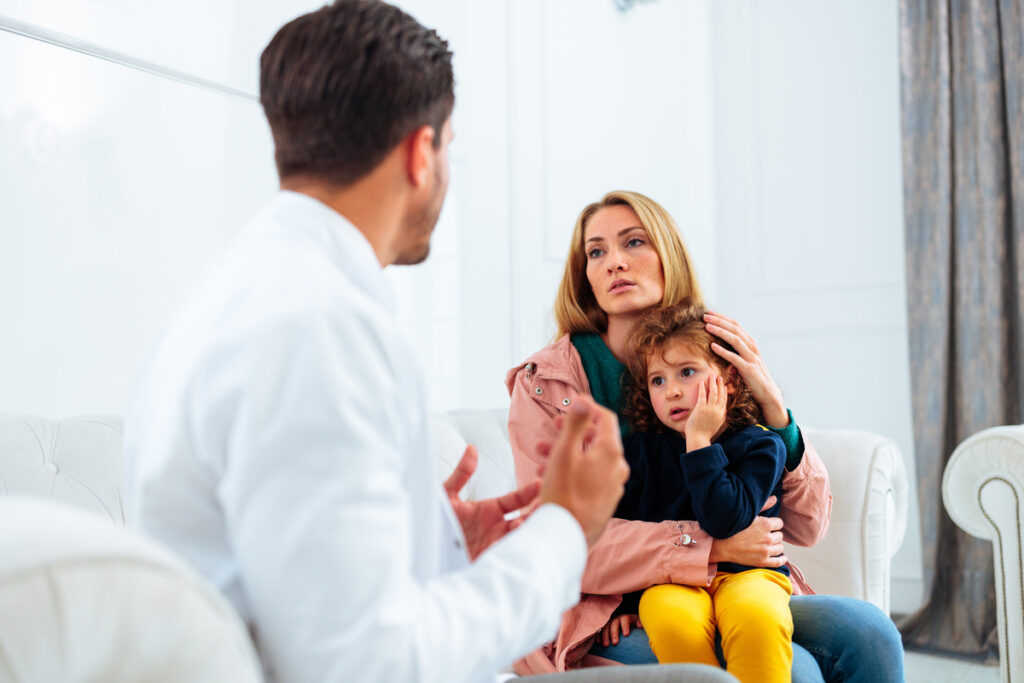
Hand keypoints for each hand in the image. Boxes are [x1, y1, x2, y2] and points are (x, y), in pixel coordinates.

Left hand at [444, 445, 541, 559]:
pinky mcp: (492, 561)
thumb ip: (461, 474)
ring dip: (528, 530)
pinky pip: (510, 555)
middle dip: (538, 512)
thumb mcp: (447, 496)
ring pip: (522, 536)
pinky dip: (516, 549)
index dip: (529, 492)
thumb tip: (471, 448)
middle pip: (527, 517)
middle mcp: (498, 527)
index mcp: (491, 510)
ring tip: (526, 525)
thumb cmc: (436, 521)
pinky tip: (516, 544)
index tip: (539, 483)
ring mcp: (497, 544)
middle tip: (546, 505)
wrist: (425, 550)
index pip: (517, 499)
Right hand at [537, 395, 629, 547]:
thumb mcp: (564, 452)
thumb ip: (575, 423)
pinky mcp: (605, 501)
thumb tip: (583, 399)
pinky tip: (551, 476)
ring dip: (568, 452)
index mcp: (611, 452)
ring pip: (591, 459)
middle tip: (553, 429)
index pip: (605, 418)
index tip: (570, 408)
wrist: (567, 538)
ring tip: (542, 456)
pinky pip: (591, 477)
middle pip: (597, 439)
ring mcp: (613, 486)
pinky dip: (574, 470)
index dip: (587, 408)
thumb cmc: (563, 494)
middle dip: (572, 432)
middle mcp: (618, 467)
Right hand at [600, 614, 642, 646]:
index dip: (625, 626)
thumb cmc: (634, 624)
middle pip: (614, 624)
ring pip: (606, 628)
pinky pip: (600, 631)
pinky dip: (599, 636)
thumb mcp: (638, 622)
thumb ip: (640, 623)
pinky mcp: (605, 628)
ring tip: (606, 645)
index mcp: (626, 617)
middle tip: (615, 643)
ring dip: (605, 636)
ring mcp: (610, 623)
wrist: (627, 624)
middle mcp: (616, 619)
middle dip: (614, 634)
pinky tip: (598, 642)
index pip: (625, 619)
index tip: (626, 635)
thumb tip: (640, 625)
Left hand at [683, 376, 726, 449]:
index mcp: (721, 414)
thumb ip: (720, 417)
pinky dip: (703, 388)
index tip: (724, 386)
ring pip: (713, 393)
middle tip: (719, 377)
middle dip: (720, 384)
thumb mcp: (717, 424)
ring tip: (712, 376)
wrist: (699, 438)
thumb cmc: (705, 433)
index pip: (724, 400)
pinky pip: (703, 395)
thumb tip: (722, 411)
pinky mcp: (701, 408)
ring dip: (713, 383)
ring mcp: (709, 409)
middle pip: (720, 394)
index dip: (724, 392)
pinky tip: (702, 382)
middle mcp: (717, 410)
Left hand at [704, 311, 788, 428]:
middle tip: (705, 316)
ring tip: (707, 326)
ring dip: (720, 332)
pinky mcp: (749, 370)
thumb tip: (720, 344)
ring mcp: (752, 358)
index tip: (709, 314)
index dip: (723, 318)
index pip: (736, 326)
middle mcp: (752, 348)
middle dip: (719, 321)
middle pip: (735, 329)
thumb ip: (736, 352)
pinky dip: (723, 351)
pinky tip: (712, 346)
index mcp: (751, 344)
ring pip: (735, 340)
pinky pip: (734, 358)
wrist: (768, 394)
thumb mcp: (745, 361)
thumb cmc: (754, 377)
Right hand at [707, 496, 786, 566]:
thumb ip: (763, 505)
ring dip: (776, 545)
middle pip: (780, 535)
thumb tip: (775, 498)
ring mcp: (765, 551)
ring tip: (769, 544)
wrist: (720, 545)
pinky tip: (781, 557)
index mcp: (765, 524)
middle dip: (774, 534)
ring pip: (780, 547)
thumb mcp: (747, 514)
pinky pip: (778, 562)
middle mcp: (768, 537)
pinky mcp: (762, 561)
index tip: (768, 526)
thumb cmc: (731, 528)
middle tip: (766, 535)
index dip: (774, 524)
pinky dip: (781, 559)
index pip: (779, 523)